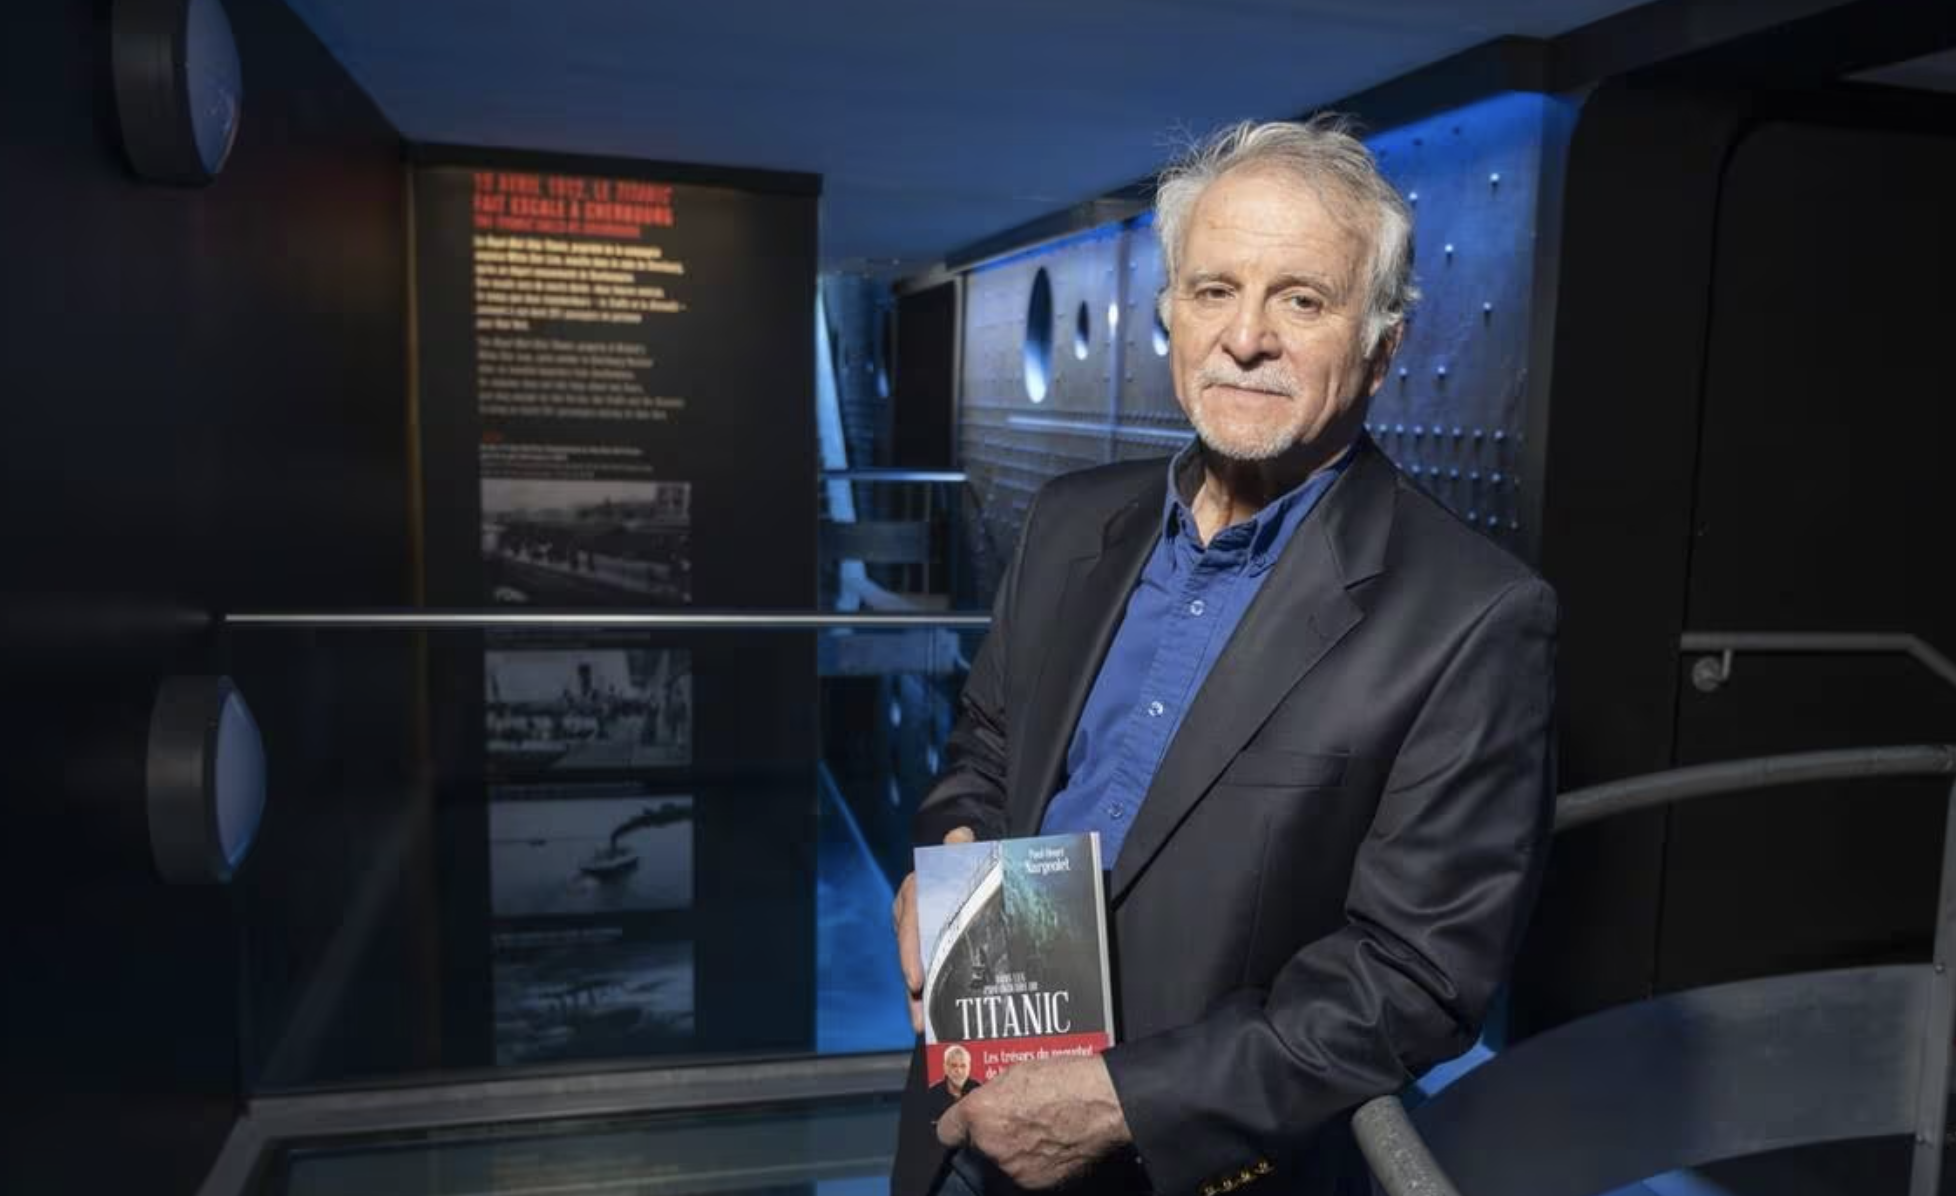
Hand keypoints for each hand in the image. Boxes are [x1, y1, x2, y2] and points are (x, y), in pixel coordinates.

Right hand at [894, 825, 974, 1033]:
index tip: (915, 980)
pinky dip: (930, 996)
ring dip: (919, 1000)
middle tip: (921, 1020)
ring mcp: (917, 935)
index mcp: (914, 894)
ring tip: (927, 1028)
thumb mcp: (959, 850)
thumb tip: (960, 834)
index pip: (909, 924)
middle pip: (909, 956)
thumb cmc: (958, 860)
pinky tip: (939, 1020)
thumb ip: (959, 845)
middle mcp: (910, 917)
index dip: (910, 954)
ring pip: (915, 970)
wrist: (955, 865)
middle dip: (914, 990)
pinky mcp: (927, 948)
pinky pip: (927, 973)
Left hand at [934, 1055, 1132, 1188]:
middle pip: (978, 1148)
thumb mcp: (1016, 1073)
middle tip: (1016, 1121)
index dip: (958, 1126)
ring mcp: (1013, 1168)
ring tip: (1040, 1130)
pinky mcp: (1036, 1184)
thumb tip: (984, 1105)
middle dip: (992, 1137)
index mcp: (980, 1113)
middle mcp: (991, 1145)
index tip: (965, 1124)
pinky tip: (1052, 1143)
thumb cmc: (1066, 1080)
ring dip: (1013, 1151)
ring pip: (1002, 1163)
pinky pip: (1026, 1174)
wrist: (1102, 1103)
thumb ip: (991, 1095)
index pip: (946, 1131)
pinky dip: (1035, 1163)